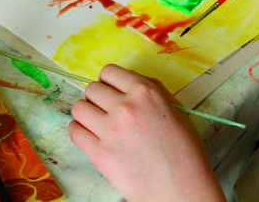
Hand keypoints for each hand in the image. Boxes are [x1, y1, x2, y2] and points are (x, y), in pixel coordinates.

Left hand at [68, 65, 225, 201]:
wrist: (181, 188)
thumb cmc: (184, 150)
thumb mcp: (176, 109)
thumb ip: (152, 89)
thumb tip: (128, 79)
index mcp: (145, 92)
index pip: (109, 72)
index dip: (109, 81)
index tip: (111, 91)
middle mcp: (125, 106)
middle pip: (91, 89)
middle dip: (98, 98)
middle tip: (106, 111)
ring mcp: (110, 130)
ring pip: (78, 108)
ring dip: (86, 114)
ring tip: (97, 124)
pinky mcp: (99, 154)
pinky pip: (74, 131)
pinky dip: (79, 131)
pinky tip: (91, 137)